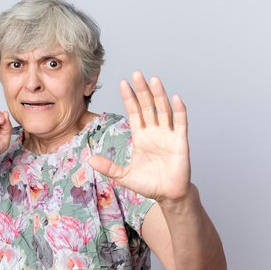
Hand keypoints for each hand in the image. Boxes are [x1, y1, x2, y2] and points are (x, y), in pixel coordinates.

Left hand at [89, 71, 191, 202]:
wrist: (168, 195)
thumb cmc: (149, 184)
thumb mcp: (124, 176)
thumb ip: (108, 167)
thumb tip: (89, 159)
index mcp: (140, 136)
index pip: (134, 112)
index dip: (128, 98)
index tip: (122, 82)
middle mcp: (154, 132)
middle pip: (147, 106)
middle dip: (141, 90)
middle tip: (136, 73)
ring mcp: (168, 135)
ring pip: (163, 110)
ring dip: (159, 95)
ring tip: (153, 80)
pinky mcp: (180, 142)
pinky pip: (180, 124)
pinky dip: (180, 111)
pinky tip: (176, 98)